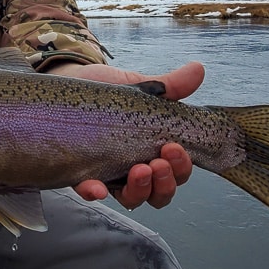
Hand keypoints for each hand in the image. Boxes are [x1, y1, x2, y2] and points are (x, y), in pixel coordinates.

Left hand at [47, 61, 202, 208]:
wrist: (70, 81)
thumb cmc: (109, 90)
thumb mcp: (139, 88)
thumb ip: (169, 86)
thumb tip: (198, 70)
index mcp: (154, 151)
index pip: (177, 171)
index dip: (181, 167)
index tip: (173, 147)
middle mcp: (135, 168)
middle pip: (159, 193)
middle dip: (165, 182)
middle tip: (158, 163)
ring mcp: (108, 174)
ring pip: (131, 198)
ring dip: (139, 191)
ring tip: (138, 171)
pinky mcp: (79, 172)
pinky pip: (88, 190)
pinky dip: (94, 192)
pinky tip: (97, 188)